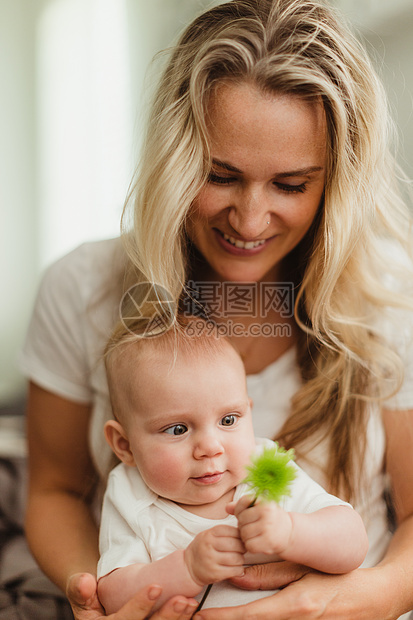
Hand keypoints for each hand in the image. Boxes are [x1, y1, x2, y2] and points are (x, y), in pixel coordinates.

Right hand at [67, 572, 197, 618]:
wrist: (97, 609)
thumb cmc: (91, 600)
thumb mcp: (80, 595)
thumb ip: (80, 589)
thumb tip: (85, 581)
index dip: (139, 606)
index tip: (156, 586)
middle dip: (165, 617)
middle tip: (182, 599)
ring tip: (191, 603)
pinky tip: (194, 614)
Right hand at [184, 525, 244, 585]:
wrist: (189, 567)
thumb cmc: (202, 549)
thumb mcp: (208, 535)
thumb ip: (223, 532)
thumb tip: (243, 532)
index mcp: (209, 534)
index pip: (232, 531)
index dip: (240, 535)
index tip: (241, 539)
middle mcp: (209, 546)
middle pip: (236, 544)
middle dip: (242, 547)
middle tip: (242, 549)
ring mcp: (211, 560)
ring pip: (237, 558)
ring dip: (241, 559)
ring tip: (238, 558)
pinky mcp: (215, 574)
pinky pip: (235, 570)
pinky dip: (239, 569)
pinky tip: (236, 567)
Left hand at [192, 563, 394, 618]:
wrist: (371, 599)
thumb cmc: (337, 579)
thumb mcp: (303, 569)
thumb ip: (270, 574)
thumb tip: (237, 576)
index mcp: (295, 605)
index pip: (251, 615)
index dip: (224, 617)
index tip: (201, 616)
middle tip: (200, 618)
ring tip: (220, 616)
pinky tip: (248, 616)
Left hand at [231, 495, 292, 555]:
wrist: (288, 532)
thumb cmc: (270, 518)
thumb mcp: (258, 507)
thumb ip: (241, 506)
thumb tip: (227, 508)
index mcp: (264, 501)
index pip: (242, 503)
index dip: (240, 510)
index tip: (247, 515)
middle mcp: (267, 512)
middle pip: (241, 520)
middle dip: (243, 525)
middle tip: (251, 527)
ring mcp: (268, 527)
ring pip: (244, 534)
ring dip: (246, 536)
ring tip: (253, 534)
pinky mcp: (269, 542)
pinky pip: (249, 545)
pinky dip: (250, 546)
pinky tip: (256, 542)